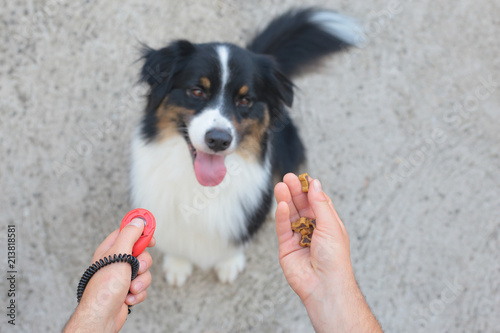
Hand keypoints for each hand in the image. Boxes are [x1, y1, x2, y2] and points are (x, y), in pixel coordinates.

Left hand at [65, 218, 155, 332]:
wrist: (102, 316)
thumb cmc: (105, 287)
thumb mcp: (119, 255)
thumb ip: (130, 235)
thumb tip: (138, 220)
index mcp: (111, 249)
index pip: (128, 232)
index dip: (141, 231)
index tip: (151, 234)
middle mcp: (117, 261)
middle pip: (141, 253)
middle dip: (144, 263)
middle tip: (137, 267)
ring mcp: (123, 276)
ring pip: (145, 271)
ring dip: (141, 281)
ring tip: (130, 288)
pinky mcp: (128, 290)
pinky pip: (143, 286)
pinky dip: (138, 293)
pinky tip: (128, 298)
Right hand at [274, 173, 351, 302]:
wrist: (324, 285)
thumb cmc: (335, 259)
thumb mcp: (331, 225)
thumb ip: (320, 204)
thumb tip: (315, 184)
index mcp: (328, 224)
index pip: (317, 202)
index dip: (310, 189)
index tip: (303, 177)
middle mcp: (313, 230)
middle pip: (302, 206)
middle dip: (295, 192)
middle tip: (287, 178)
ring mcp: (299, 238)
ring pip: (290, 215)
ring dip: (285, 200)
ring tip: (280, 186)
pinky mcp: (286, 247)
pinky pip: (282, 228)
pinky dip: (281, 216)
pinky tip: (281, 204)